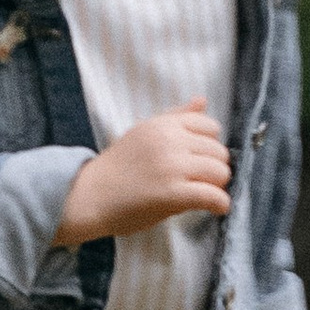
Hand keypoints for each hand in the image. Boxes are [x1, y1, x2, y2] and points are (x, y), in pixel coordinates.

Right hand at [54, 99, 230, 246]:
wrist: (88, 196)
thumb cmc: (116, 168)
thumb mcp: (144, 132)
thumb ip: (175, 117)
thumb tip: (203, 100)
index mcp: (163, 124)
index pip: (210, 127)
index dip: (209, 146)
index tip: (199, 161)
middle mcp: (169, 141)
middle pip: (219, 152)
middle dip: (215, 169)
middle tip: (201, 182)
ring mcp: (171, 167)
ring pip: (221, 172)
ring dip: (218, 186)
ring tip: (205, 195)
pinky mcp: (172, 193)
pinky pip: (214, 196)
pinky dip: (220, 204)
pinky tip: (215, 209)